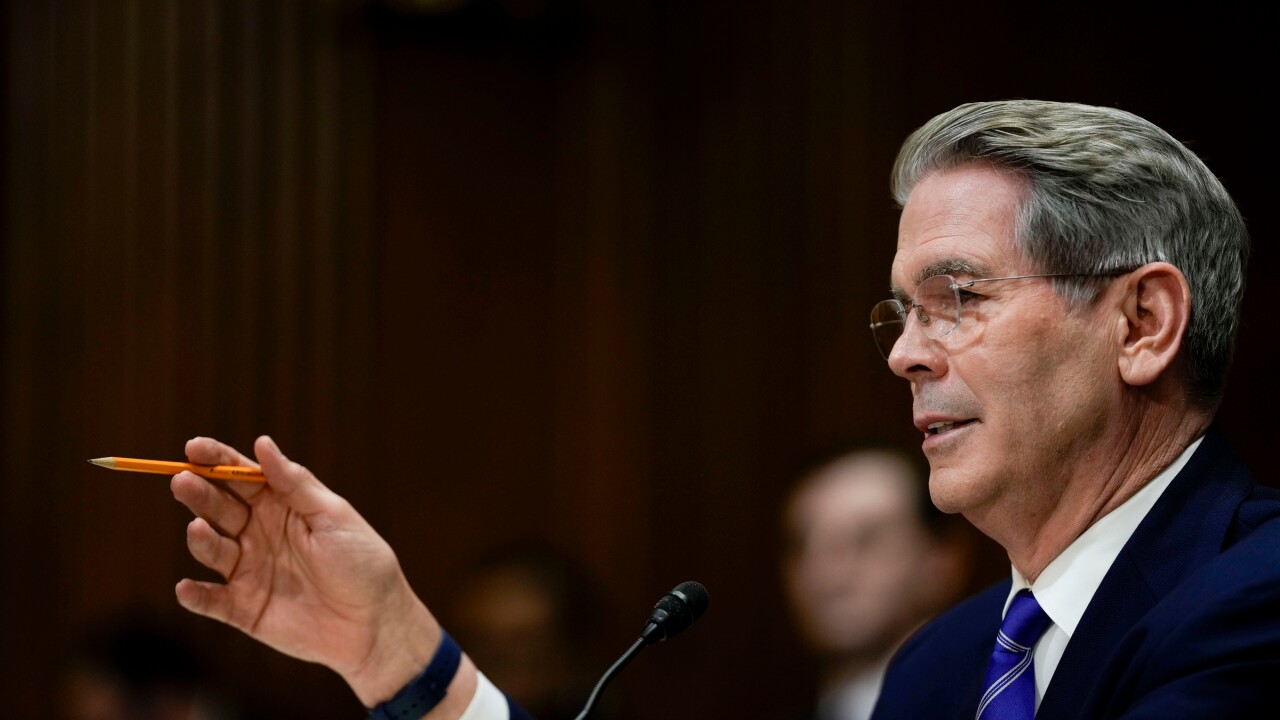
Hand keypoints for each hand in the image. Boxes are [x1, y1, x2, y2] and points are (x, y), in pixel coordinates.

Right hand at [171, 435, 472, 708]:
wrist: (375, 623)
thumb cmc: (361, 561)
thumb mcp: (332, 515)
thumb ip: (294, 483)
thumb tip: (263, 442)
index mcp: (282, 505)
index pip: (241, 475)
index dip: (215, 459)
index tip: (192, 447)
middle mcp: (259, 533)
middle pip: (219, 507)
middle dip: (198, 492)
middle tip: (182, 481)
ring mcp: (249, 570)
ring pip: (212, 549)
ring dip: (199, 538)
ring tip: (198, 530)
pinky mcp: (244, 608)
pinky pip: (212, 601)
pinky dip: (195, 596)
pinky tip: (186, 588)